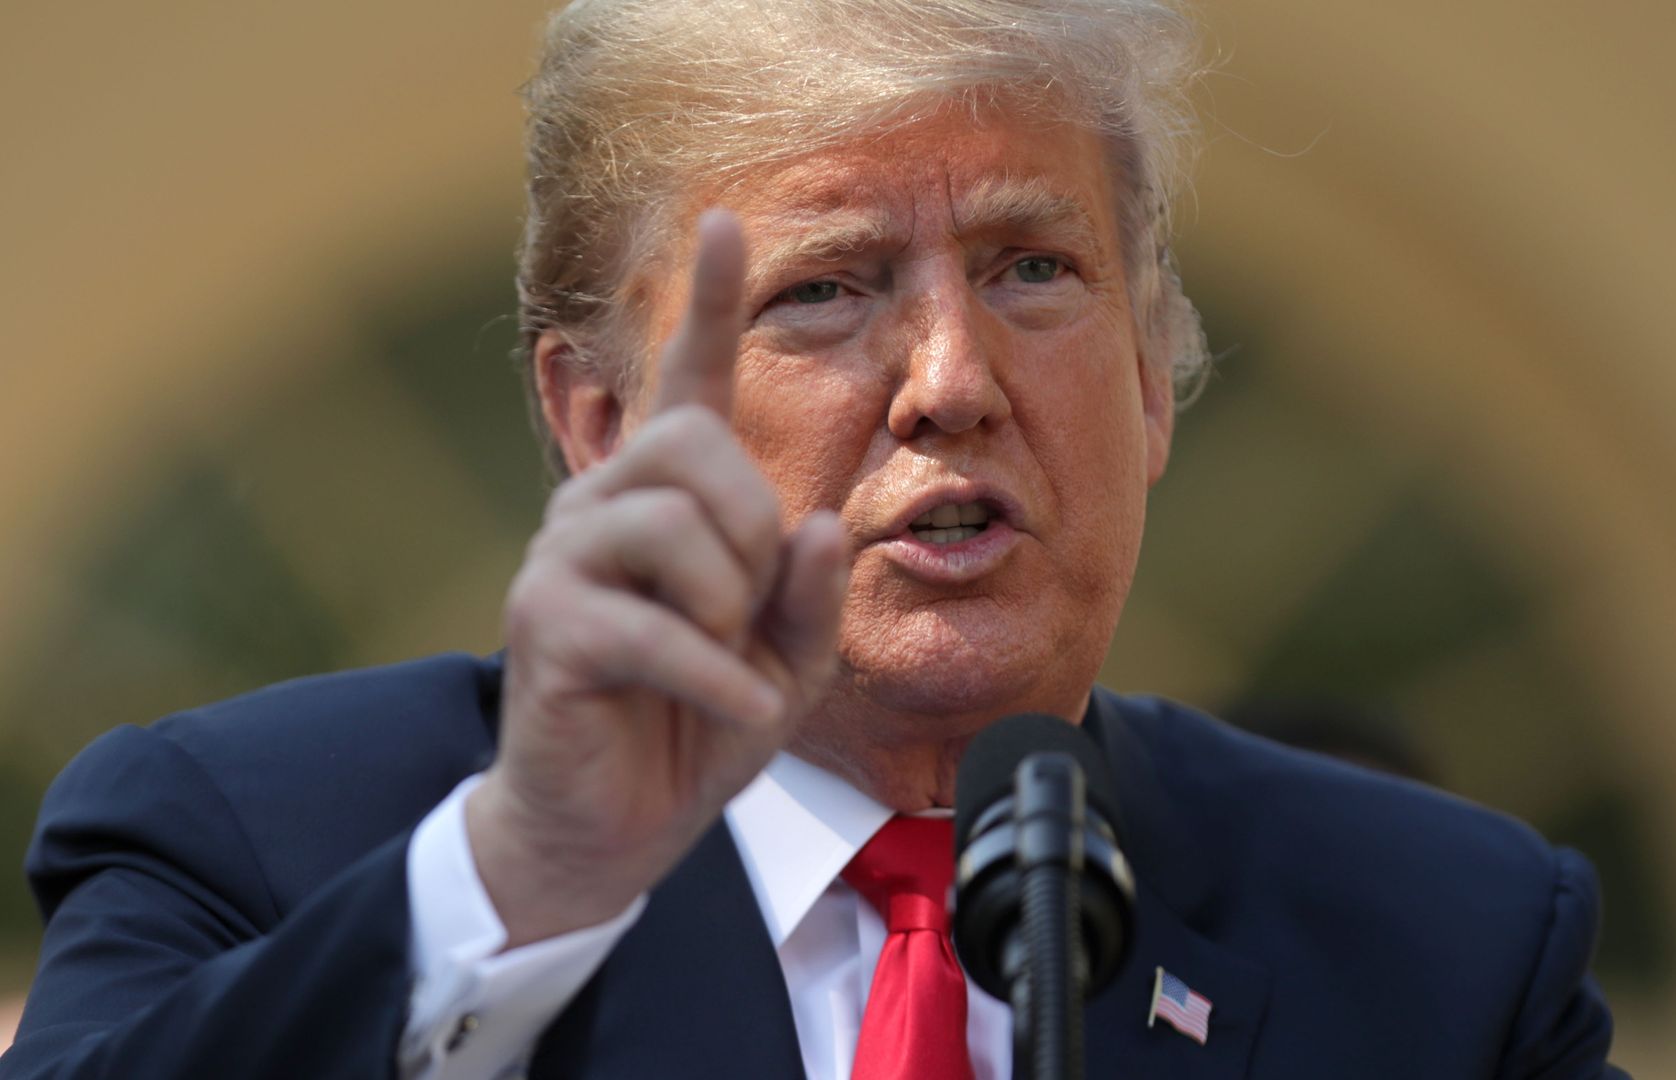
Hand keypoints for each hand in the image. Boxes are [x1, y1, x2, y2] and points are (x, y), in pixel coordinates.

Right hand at [467, 211, 849, 947]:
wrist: (613, 825)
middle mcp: (607, 502)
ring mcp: (565, 556)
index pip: (691, 381)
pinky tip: (734, 709)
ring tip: (723, 662)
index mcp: (671, 497)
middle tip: (749, 616)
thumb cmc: (697, 724)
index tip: (725, 220)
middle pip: (696, 447)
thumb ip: (810, 591)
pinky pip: (652, 624)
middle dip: (754, 533)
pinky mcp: (548, 624)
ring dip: (729, 607)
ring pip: (672, 526)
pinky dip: (715, 676)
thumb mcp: (786, 659)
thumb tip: (817, 520)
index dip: (710, 302)